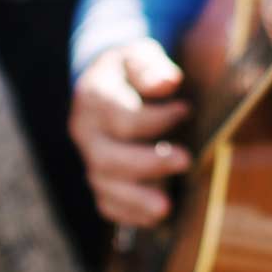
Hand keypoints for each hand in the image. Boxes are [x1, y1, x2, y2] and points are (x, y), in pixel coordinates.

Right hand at [70, 40, 192, 227]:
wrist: (110, 86)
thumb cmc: (132, 70)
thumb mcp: (139, 55)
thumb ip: (150, 67)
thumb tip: (168, 82)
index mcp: (93, 97)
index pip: (119, 116)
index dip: (154, 118)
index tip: (186, 110)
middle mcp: (85, 132)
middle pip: (106, 158)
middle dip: (147, 163)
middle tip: (185, 160)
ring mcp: (90, 158)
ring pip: (104, 187)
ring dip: (136, 199)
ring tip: (167, 207)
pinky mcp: (100, 179)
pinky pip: (107, 205)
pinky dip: (129, 214)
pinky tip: (155, 216)